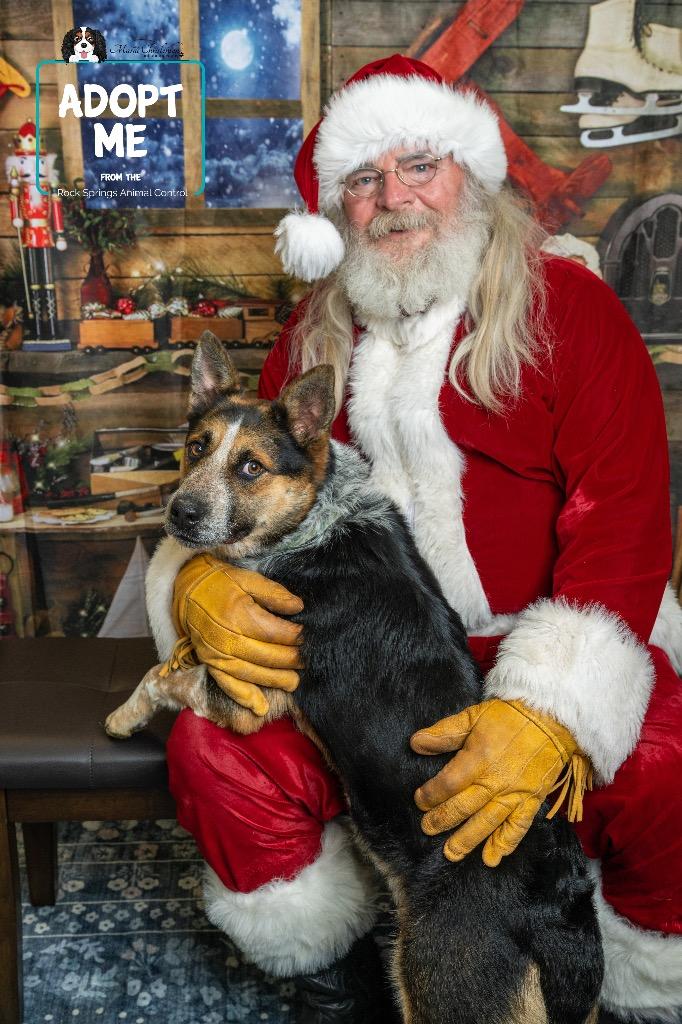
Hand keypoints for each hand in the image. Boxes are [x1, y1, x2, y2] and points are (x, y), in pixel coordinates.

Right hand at [164, 553, 303, 715]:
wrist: (188, 591)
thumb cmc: (221, 583)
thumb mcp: (248, 579)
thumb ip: (273, 593)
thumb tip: (298, 607)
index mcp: (239, 614)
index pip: (275, 632)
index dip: (296, 636)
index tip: (308, 636)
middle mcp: (228, 638)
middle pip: (267, 655)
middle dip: (291, 659)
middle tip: (308, 660)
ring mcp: (218, 654)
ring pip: (252, 673)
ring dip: (276, 680)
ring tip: (294, 682)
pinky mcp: (211, 663)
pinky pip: (228, 684)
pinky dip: (244, 697)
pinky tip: (260, 707)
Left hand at [410, 699, 590, 866]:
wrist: (552, 719)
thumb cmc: (510, 716)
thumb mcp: (474, 716)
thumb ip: (445, 732)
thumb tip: (416, 743)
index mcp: (478, 758)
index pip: (448, 784)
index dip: (431, 795)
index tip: (419, 800)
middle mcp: (495, 780)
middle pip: (464, 807)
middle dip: (443, 820)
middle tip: (427, 828)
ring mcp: (515, 793)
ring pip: (488, 822)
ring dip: (468, 840)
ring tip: (451, 853)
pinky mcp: (532, 800)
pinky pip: (518, 827)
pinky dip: (505, 844)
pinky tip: (492, 858)